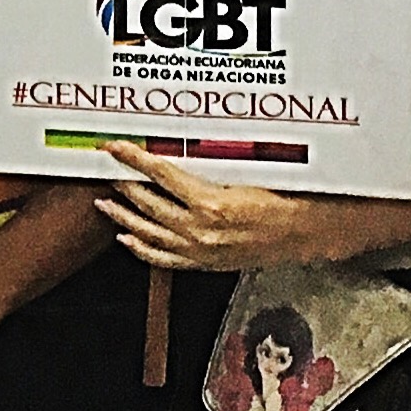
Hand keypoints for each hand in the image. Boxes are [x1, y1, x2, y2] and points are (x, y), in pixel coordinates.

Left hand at [98, 144, 326, 273]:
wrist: (306, 231)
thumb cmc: (283, 197)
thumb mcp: (248, 173)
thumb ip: (211, 165)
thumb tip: (177, 148)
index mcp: (212, 203)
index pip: (162, 174)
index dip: (135, 158)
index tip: (116, 147)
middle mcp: (201, 230)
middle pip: (149, 203)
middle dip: (124, 183)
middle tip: (107, 169)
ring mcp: (201, 250)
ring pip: (150, 232)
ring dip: (123, 216)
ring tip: (104, 202)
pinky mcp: (205, 263)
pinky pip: (164, 258)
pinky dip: (141, 248)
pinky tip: (126, 238)